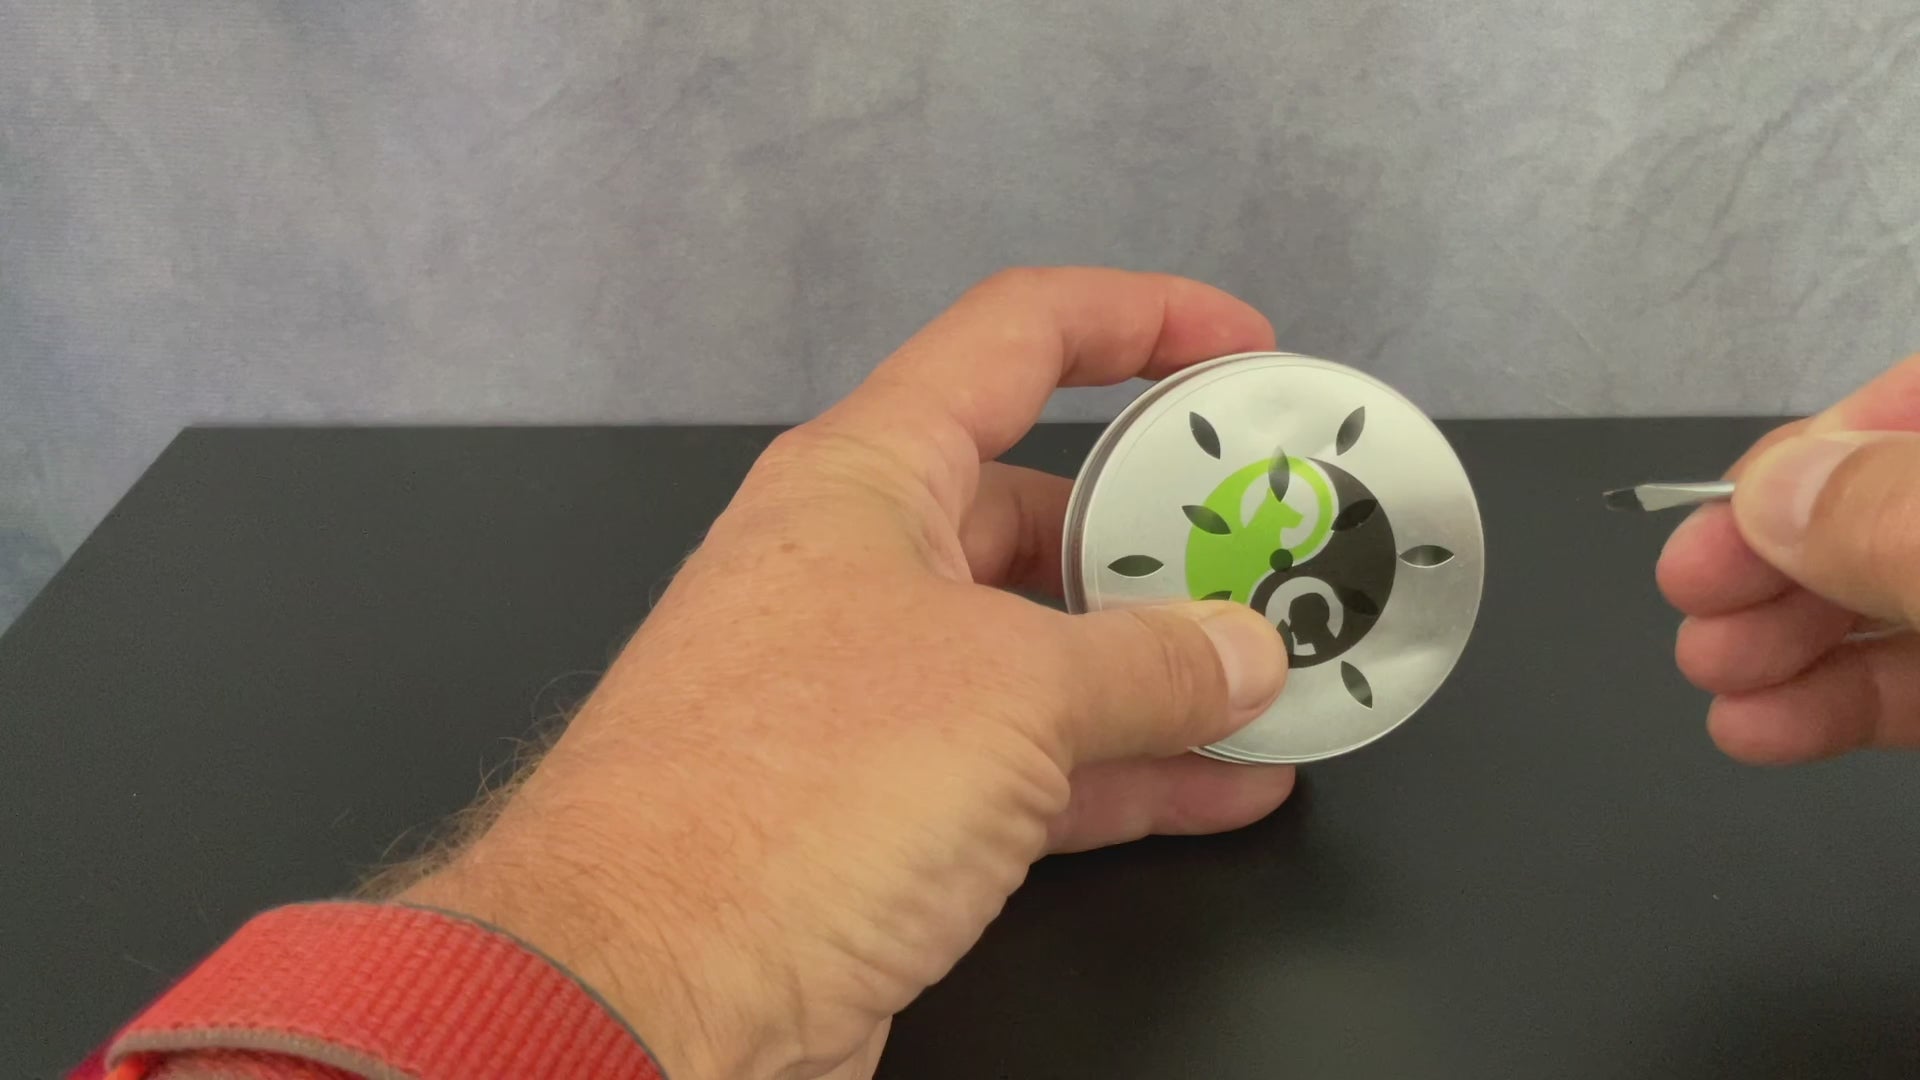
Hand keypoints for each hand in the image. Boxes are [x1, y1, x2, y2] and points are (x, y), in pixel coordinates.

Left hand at [397, 268, 1293, 1077]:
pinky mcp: (880, 811)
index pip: (1015, 337)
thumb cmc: (787, 793)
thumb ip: (1146, 664)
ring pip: (1043, 649)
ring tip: (1282, 677)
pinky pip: (1030, 765)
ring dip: (1162, 667)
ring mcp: (867, 695)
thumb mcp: (1008, 694)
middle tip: (1277, 557)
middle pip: (1039, 506)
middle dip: (1164, 531)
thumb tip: (1242, 653)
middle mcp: (858, 569)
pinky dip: (1126, 771)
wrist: (643, 994)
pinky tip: (1224, 786)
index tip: (1243, 353)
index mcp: (864, 477)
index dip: (1140, 319)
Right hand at [1659, 355, 1919, 763]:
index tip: (1725, 514)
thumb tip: (1774, 491)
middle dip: (1782, 550)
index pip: (1917, 400)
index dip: (1818, 445)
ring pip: (1896, 593)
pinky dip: (1840, 703)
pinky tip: (1758, 727)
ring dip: (1786, 635)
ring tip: (1711, 671)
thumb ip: (1904, 520)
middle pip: (1892, 499)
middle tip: (1695, 598)